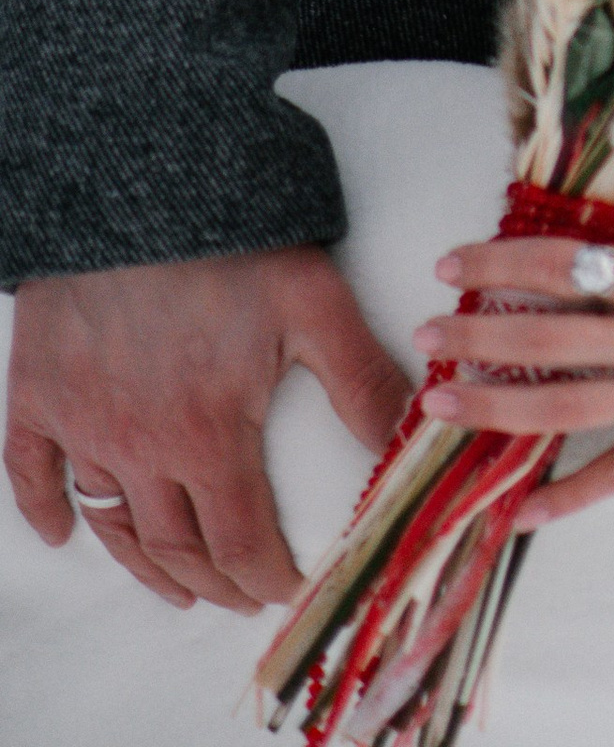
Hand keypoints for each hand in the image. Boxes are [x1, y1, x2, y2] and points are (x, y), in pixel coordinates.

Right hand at [5, 247, 410, 614]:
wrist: (137, 185)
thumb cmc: (232, 239)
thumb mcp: (315, 301)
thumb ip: (361, 378)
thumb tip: (409, 437)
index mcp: (207, 436)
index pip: (240, 541)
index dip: (266, 577)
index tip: (286, 588)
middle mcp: (138, 447)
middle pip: (175, 547)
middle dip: (213, 582)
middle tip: (239, 595)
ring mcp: (82, 423)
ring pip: (110, 522)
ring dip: (142, 564)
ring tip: (175, 587)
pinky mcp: (37, 391)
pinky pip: (29, 470)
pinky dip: (43, 511)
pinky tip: (60, 534)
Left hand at [420, 235, 613, 525]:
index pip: (563, 263)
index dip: (501, 261)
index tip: (452, 262)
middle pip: (548, 337)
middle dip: (480, 333)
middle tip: (426, 334)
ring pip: (566, 406)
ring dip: (497, 405)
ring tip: (440, 403)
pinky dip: (568, 498)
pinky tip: (517, 513)